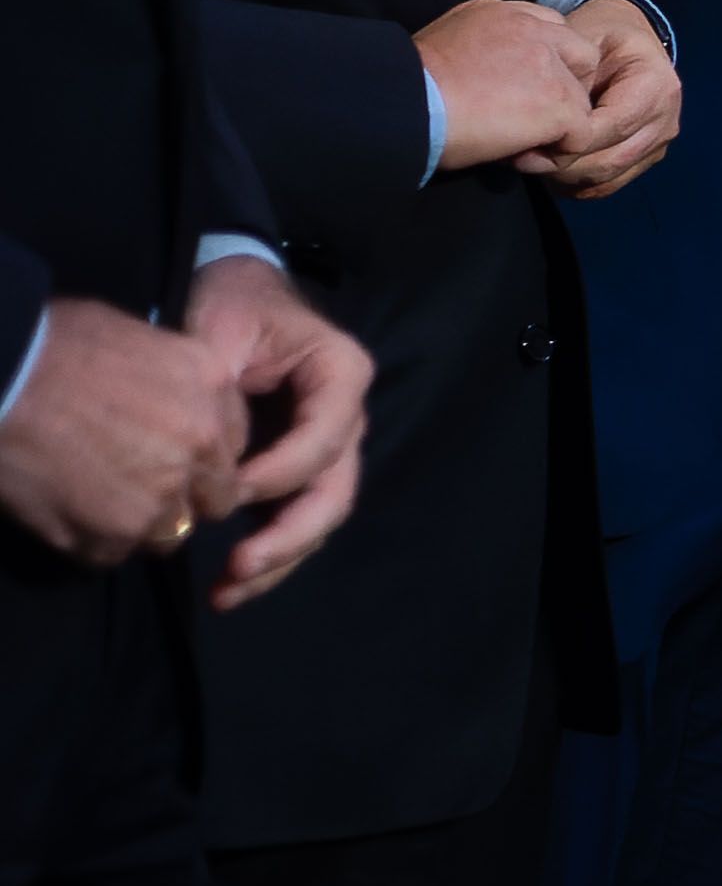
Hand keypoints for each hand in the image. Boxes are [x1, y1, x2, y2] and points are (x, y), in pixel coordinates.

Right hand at [0, 296, 247, 564]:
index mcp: (212, 386)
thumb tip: (174, 405)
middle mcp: (201, 443)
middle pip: (214, 496)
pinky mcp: (115, 531)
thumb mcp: (139, 340)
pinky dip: (92, 541)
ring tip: (94, 499)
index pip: (235, 443)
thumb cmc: (53, 344)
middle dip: (182, 496)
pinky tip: (66, 512)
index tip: (172, 455)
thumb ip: (175, 383)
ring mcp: (162, 492)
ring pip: (168, 532)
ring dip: (138, 523)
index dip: (202, 455)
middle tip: (134, 484)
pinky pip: (114, 553)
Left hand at [185, 256, 370, 609]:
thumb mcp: (222, 328)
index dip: (280, 472)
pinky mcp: (298, 469)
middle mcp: (346, 418)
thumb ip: (220, 387)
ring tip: (226, 593)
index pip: (323, 438)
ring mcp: (326, 448)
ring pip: (319, 516)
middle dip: (288, 537)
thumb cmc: (232, 303)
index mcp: (340, 376)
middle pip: (334, 491)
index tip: (225, 494)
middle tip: (237, 568)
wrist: (234, 292)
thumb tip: (210, 456)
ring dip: (278, 559)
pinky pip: (294, 518)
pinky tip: (229, 585)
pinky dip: (268, 553)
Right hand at [420, 0, 596, 172]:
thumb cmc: (406, 88)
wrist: (402, 104)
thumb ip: (480, 53)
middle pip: (582, 57)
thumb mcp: (443, 49)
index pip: (549, 30)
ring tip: (511, 145)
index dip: (545, 67)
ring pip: (581, 101)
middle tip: (528, 120)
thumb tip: (490, 84)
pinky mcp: (558, 101)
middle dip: (566, 91)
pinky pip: (580, 136)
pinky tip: (518, 158)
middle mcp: (530, 28)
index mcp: (498, 11)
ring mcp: (549, 63)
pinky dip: (556, 155)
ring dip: (555, 128)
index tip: (515, 95)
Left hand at [528, 0, 683, 197]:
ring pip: (607, 178)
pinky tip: (550, 169)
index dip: (568, 140)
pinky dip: (575, 184)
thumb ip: (568, 75)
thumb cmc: (600, 34)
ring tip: (532, 161)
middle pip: (609, 160)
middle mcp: (666, 119)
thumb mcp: (582, 38)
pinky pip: (608, 185)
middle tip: (520, 157)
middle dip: (561, 165)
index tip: (527, 141)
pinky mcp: (646, 158)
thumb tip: (542, 115)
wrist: (625, 39)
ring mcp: (658, 142)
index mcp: (656, 86)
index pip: (610, 127)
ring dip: (564, 178)